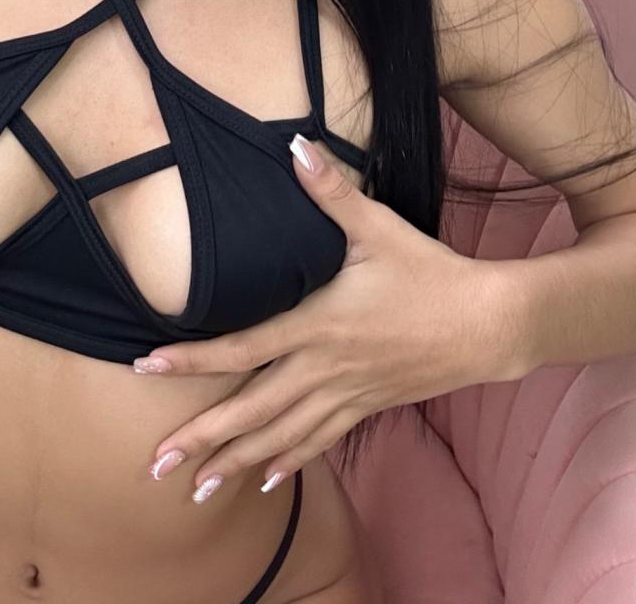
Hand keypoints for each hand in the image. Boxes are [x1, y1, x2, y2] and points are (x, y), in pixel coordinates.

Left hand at [134, 134, 514, 499]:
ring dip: (235, 463)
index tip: (147, 368)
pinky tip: (264, 482)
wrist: (489, 325)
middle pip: (251, 410)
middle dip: (202, 438)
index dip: (192, 360)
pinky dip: (288, 461)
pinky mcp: (366, 406)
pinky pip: (319, 441)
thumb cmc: (431, 273)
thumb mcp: (378, 227)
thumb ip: (331, 190)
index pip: (242, 348)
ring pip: (280, 436)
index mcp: (317, 325)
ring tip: (195, 491)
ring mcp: (346, 394)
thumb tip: (296, 144)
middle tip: (156, 466)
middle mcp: (324, 369)